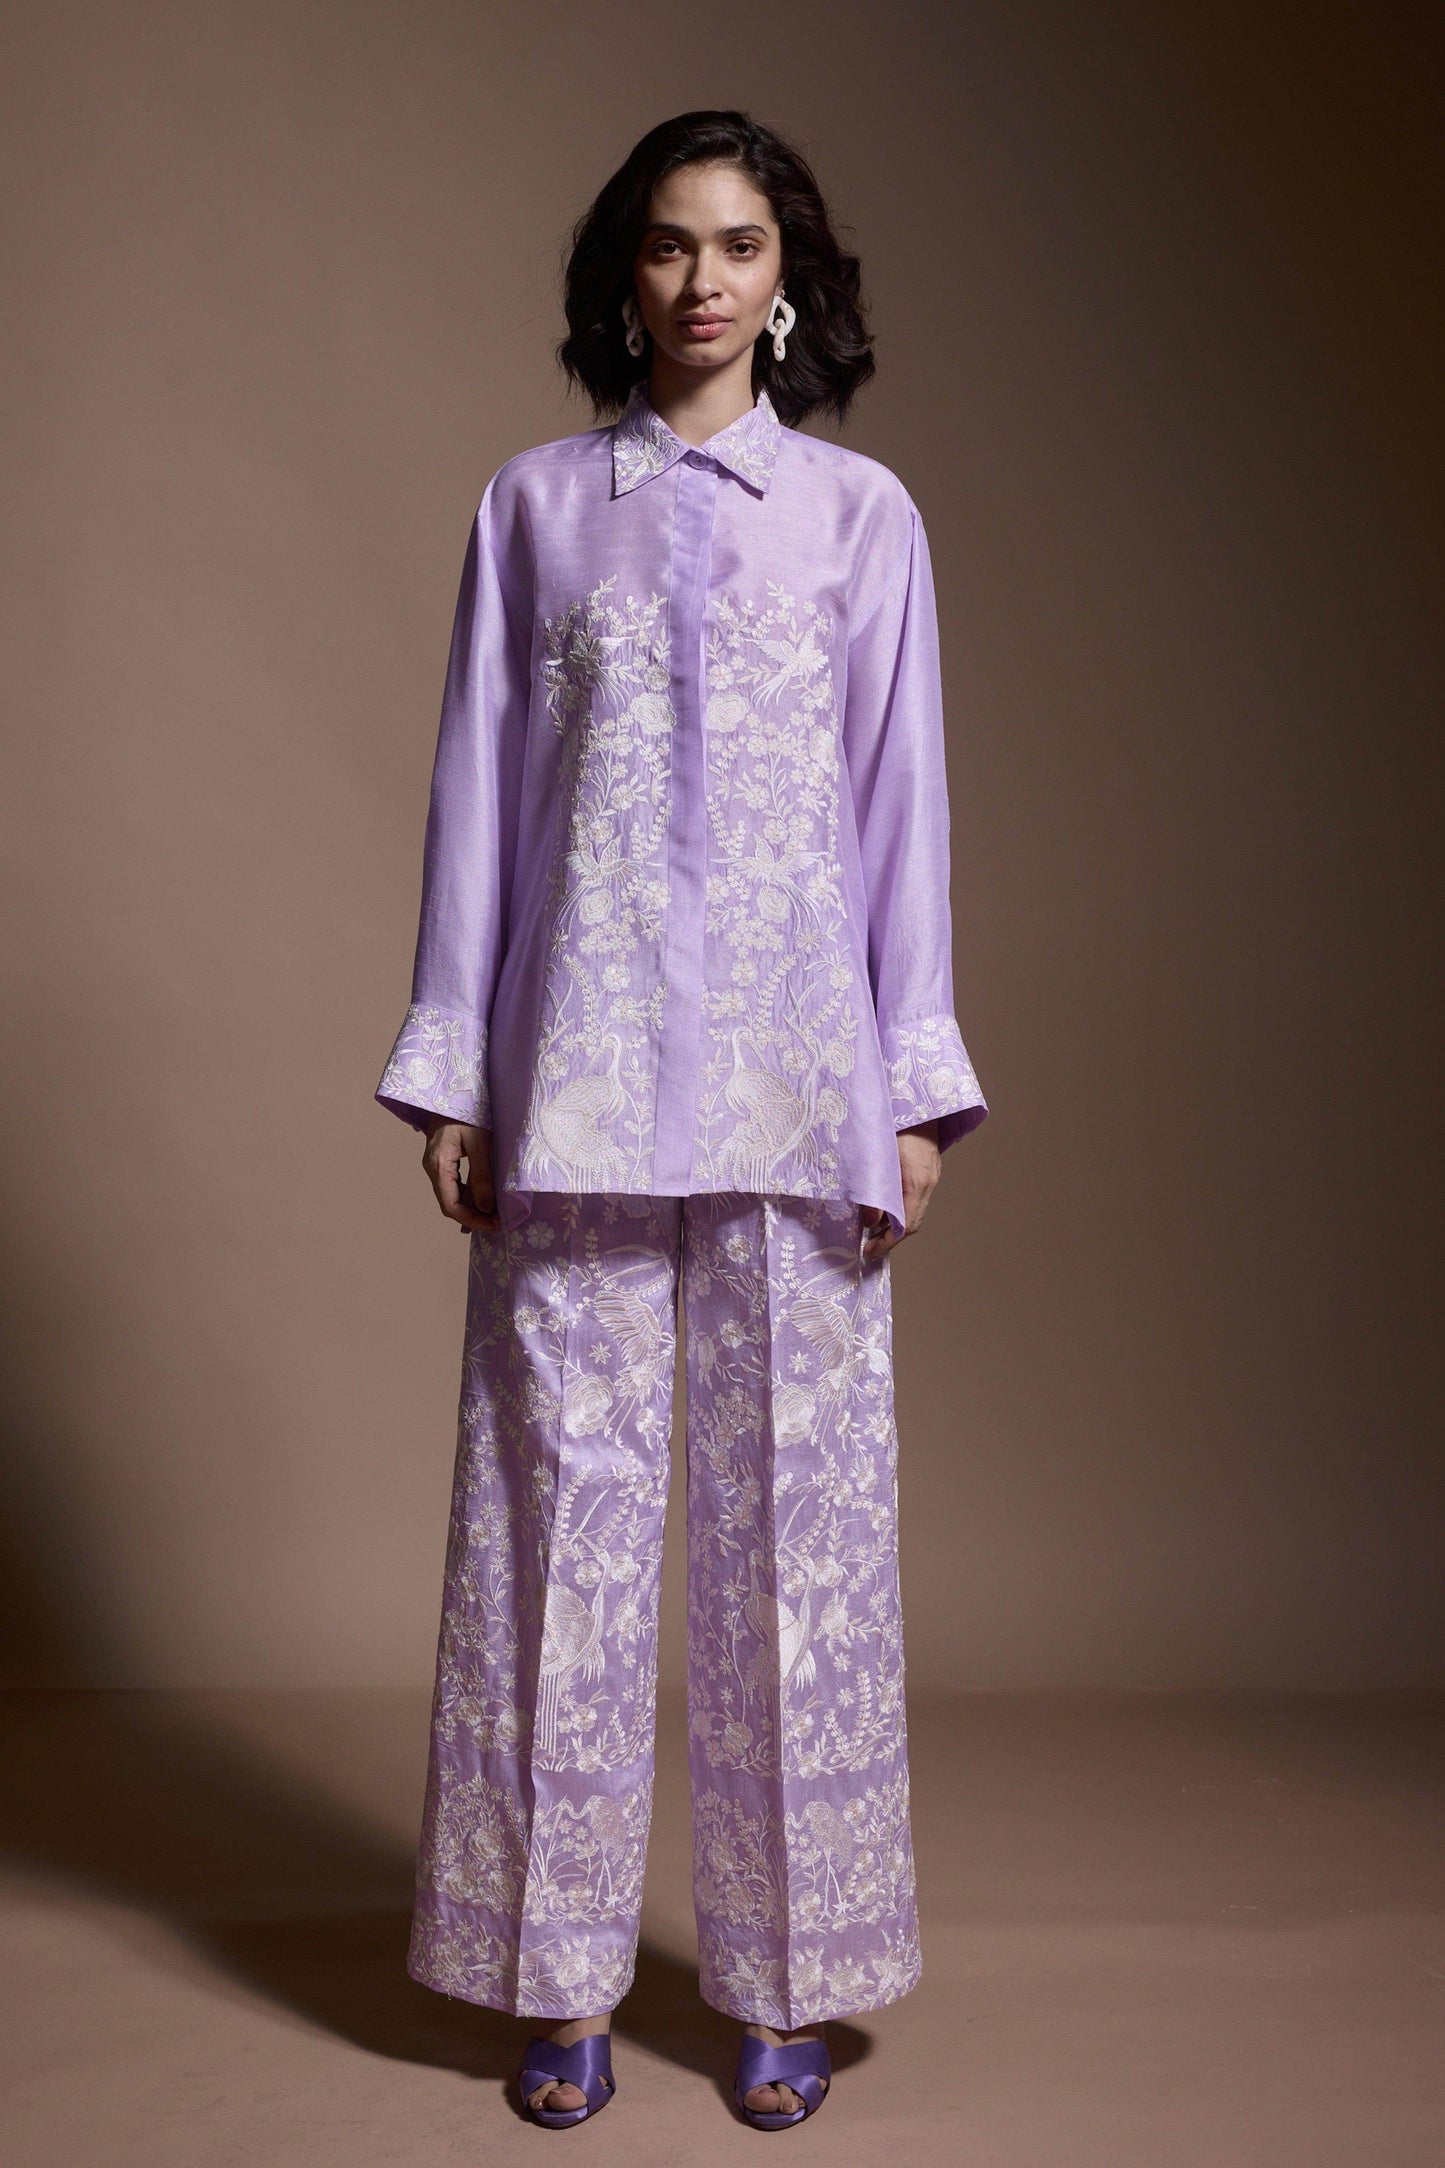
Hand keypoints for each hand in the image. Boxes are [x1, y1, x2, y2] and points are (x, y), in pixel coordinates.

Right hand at [422, 1117, 499, 1231]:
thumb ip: (482, 1175)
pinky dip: (469, 1195)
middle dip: (474, 1217)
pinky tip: (485, 1198)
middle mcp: (432, 1168)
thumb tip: (486, 1207)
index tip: (495, 1224)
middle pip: (450, 1204)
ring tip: (496, 1213)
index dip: (472, 1220)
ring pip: (452, 1196)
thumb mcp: (480, 1142)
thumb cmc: (467, 1111)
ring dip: (473, 1207)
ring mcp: (435, 1165)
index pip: (451, 1205)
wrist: (452, 1090)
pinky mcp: (442, 1161)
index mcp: (439, 1164)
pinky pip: (454, 1185)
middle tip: (499, 1221)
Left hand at [861, 1120, 941, 1263]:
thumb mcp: (878, 1157)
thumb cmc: (895, 1124)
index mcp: (917, 1181)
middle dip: (891, 1238)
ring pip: (915, 1210)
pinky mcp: (928, 1170)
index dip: (887, 1242)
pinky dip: (901, 1209)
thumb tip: (869, 1221)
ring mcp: (931, 1176)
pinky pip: (916, 1198)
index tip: (869, 1252)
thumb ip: (873, 1190)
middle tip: (868, 1247)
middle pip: (913, 1221)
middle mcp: (928, 1182)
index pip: (906, 1224)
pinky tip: (884, 1209)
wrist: (917, 1102)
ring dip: (895, 1224)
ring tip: (872, 1232)